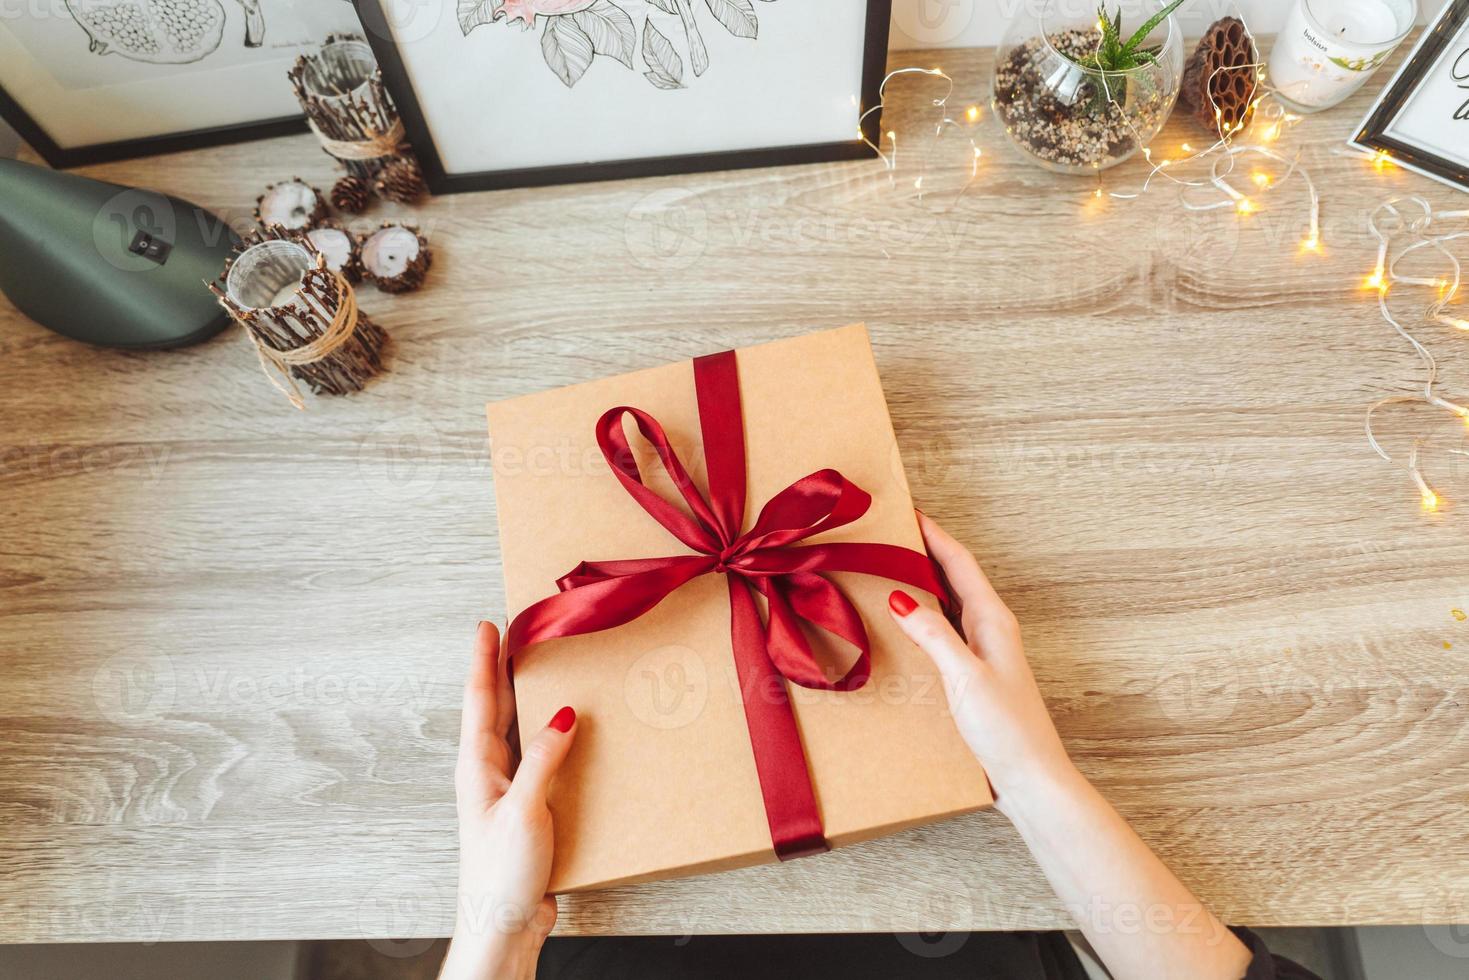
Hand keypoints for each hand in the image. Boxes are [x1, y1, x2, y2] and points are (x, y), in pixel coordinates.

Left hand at [439, 621, 577, 979]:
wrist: (502, 925)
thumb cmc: (501, 874)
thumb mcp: (524, 811)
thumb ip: (542, 760)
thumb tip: (563, 715)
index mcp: (478, 766)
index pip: (481, 700)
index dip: (485, 660)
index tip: (488, 625)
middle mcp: (488, 772)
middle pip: (495, 708)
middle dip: (503, 669)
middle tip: (514, 633)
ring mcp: (505, 789)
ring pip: (515, 730)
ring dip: (524, 698)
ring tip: (536, 667)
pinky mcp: (526, 807)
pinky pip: (536, 758)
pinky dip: (548, 736)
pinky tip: (564, 731)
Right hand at [887, 512, 1074, 817]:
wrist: (1029, 776)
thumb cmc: (1006, 728)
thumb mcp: (965, 677)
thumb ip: (933, 635)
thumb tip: (900, 597)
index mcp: (992, 620)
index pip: (959, 563)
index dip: (933, 534)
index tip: (907, 511)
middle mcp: (989, 629)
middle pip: (953, 577)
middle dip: (924, 552)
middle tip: (890, 534)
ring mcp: (982, 651)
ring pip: (948, 603)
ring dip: (922, 583)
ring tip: (889, 569)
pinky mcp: (973, 674)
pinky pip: (944, 631)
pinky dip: (922, 617)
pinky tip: (902, 625)